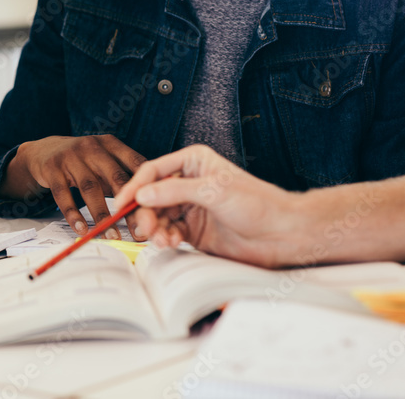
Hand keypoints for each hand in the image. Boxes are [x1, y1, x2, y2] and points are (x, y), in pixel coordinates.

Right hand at [8, 135, 145, 239]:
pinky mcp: (52, 168)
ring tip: (112, 237)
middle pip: (115, 178)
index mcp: (110, 144)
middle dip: (129, 207)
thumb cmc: (81, 161)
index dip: (148, 187)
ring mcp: (70, 156)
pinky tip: (82, 230)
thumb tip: (151, 203)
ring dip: (103, 216)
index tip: (158, 211)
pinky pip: (64, 195)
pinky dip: (74, 215)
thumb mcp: (103, 159)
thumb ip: (123, 174)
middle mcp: (92, 147)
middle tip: (140, 231)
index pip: (135, 163)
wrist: (42, 151)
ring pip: (91, 189)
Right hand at [114, 144, 301, 267]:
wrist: (283, 235)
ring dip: (155, 229)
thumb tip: (142, 194)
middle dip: (145, 213)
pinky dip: (165, 239)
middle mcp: (188, 183)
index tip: (121, 202)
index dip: (134, 187)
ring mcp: (190, 207)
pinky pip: (168, 232)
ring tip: (162, 239)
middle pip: (150, 196)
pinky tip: (171, 243)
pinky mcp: (193, 230)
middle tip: (145, 229)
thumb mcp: (214, 191)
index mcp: (193, 163)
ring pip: (157, 216)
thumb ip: (175, 192)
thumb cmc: (259, 205)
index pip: (153, 172)